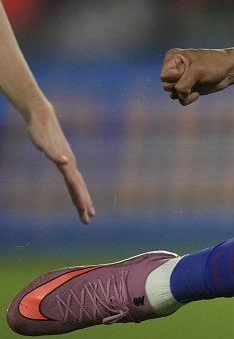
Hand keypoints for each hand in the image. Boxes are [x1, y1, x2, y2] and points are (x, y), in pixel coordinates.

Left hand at [26, 109, 94, 223]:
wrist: (42, 118)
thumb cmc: (40, 131)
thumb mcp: (43, 143)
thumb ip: (53, 153)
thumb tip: (65, 162)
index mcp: (67, 163)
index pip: (76, 185)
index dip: (81, 199)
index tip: (85, 212)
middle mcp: (70, 164)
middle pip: (80, 188)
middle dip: (84, 205)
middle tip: (88, 220)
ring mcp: (68, 163)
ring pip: (78, 185)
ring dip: (82, 199)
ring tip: (85, 212)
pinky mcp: (64, 161)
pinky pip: (72, 180)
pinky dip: (75, 190)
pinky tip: (75, 193)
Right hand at [160, 47, 233, 104]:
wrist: (229, 70)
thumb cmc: (214, 65)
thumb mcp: (196, 72)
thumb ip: (182, 84)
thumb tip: (177, 95)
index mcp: (173, 57)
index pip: (164, 76)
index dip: (177, 77)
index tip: (191, 69)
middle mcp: (174, 67)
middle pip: (166, 86)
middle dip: (181, 86)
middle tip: (195, 78)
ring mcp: (180, 78)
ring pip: (172, 94)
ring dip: (185, 93)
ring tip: (197, 84)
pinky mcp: (187, 88)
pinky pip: (181, 99)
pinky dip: (189, 98)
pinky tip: (198, 92)